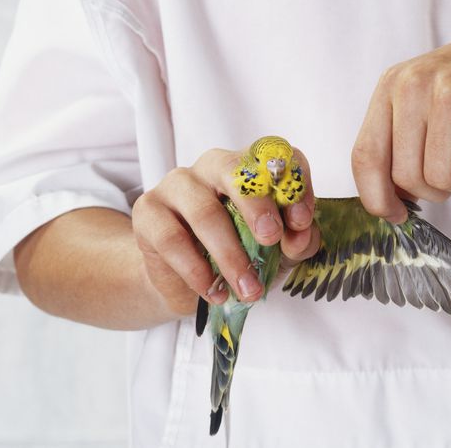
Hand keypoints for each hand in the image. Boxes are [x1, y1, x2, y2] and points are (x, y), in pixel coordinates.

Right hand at [131, 147, 318, 309]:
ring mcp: (178, 185)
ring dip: (230, 255)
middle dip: (257, 206)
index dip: (293, 186)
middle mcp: (214, 166)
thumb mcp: (278, 252)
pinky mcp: (148, 211)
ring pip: (204, 211)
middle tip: (271, 239)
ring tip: (248, 289)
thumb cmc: (238, 256)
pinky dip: (197, 270)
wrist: (188, 284)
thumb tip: (301, 236)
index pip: (277, 159)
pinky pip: (172, 238)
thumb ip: (297, 241)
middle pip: (235, 170)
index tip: (301, 222)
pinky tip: (212, 290)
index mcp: (251, 168)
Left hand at [352, 2, 450, 222]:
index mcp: (392, 84)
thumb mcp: (427, 94)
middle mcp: (415, 85)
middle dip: (434, 190)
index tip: (395, 215)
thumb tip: (388, 199)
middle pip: (405, 178)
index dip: (376, 197)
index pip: (365, 156)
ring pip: (440, 181)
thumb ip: (401, 138)